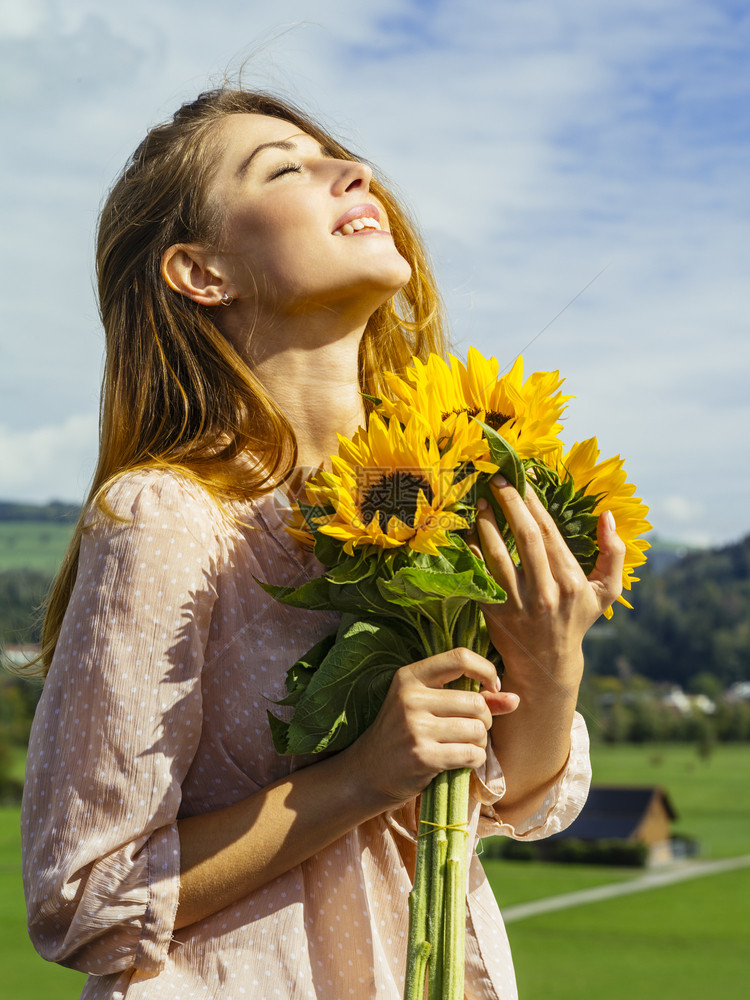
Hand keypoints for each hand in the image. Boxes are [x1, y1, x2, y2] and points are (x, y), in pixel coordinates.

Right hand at [344, 647, 518, 808]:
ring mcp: (415, 727)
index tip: (492, 687)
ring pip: (477, 730)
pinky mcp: (423, 756)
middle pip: (476, 702)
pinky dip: (474, 760)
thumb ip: (472, 699)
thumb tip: (515, 699)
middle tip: (472, 730)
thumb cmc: (403, 735)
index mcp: (410, 677)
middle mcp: (411, 697)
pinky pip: (471, 754)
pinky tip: (460, 762)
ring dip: (479, 743)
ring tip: (462, 746)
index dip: (485, 670)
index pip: (459, 658)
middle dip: (484, 721)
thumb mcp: (427, 707)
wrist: (367, 772)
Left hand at [470, 474, 625, 690]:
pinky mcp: (495, 613)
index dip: (534, 502)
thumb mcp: (606, 592)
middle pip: (525, 536)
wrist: (547, 664)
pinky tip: (468, 531)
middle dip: (509, 503)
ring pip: (497, 554)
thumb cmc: (577, 619)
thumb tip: (609, 516)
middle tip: (497, 480)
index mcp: (572, 582)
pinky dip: (472, 551)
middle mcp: (546, 592)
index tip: (522, 479)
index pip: (550, 532)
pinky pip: (480, 574)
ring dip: (486, 524)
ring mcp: (518, 604)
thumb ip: (613, 553)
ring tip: (480, 501)